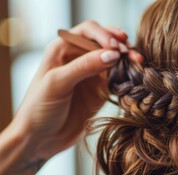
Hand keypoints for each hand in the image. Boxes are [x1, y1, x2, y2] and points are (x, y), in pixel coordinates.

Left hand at [9, 21, 142, 160]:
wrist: (39, 140)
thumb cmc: (38, 109)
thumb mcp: (57, 84)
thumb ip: (84, 67)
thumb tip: (113, 54)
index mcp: (62, 49)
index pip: (89, 31)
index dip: (105, 35)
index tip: (116, 48)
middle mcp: (78, 58)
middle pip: (106, 42)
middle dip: (121, 46)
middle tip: (133, 56)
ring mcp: (91, 74)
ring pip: (115, 59)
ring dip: (128, 60)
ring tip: (139, 64)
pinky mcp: (100, 90)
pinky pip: (118, 78)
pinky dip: (128, 76)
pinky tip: (135, 78)